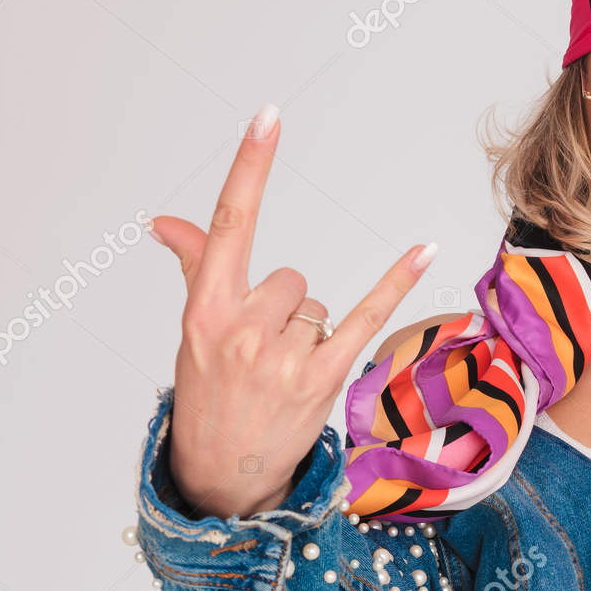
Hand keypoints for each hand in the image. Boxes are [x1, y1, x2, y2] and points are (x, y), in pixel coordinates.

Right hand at [148, 104, 436, 519]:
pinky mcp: (322, 380)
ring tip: (281, 375)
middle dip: (286, 309)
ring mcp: (282, 357)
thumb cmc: (210, 393)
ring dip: (309, 333)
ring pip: (317, 307)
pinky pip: (367, 317)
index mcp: (205, 308)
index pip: (230, 223)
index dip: (251, 166)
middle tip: (264, 354)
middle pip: (292, 278)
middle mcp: (242, 328)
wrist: (220, 474)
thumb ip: (196, 267)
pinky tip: (426, 251)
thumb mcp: (195, 331)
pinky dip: (397, 282)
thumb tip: (165, 221)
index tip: (269, 117)